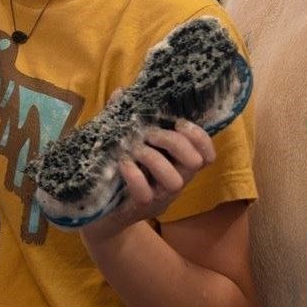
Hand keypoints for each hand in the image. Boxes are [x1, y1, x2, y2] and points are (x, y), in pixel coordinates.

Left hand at [79, 118, 214, 247]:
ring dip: (154, 158)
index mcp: (177, 164)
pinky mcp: (141, 209)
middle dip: (174, 142)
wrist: (99, 214)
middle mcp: (175, 181)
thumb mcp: (126, 144)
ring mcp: (160, 198)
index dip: (200, 138)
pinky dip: (135, 176)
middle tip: (150, 134)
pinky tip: (123, 164)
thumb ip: (126, 120)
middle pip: (195, 163)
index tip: (179, 123)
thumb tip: (121, 92)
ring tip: (134, 149)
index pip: (207, 155)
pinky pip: (146, 194)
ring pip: (175, 180)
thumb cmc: (119, 173)